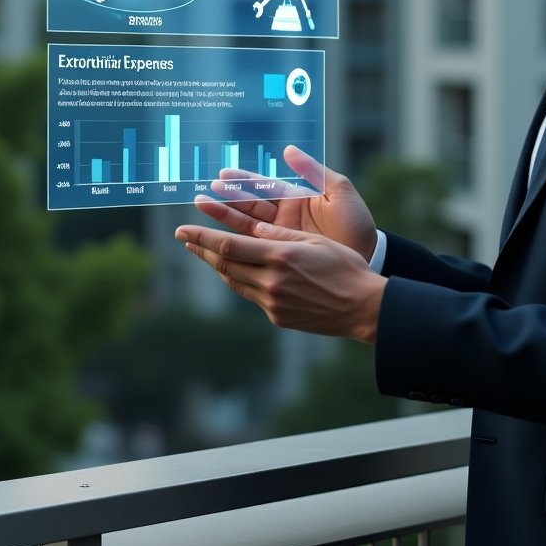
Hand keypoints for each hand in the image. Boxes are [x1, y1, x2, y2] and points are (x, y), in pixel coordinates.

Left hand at [174, 219, 385, 341]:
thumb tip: (254, 229)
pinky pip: (250, 294)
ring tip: (201, 252)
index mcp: (280, 257)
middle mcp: (271, 281)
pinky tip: (234, 270)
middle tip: (182, 237)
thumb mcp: (316, 242)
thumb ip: (282, 235)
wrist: (362, 308)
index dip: (202, 237)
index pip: (229, 246)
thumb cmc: (345, 268)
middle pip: (224, 264)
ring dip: (215, 265)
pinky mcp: (277, 317)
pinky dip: (238, 279)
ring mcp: (272, 303)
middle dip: (200, 249)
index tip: (183, 228)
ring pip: (234, 281)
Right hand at [195, 145, 377, 261]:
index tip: (221, 174)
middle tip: (201, 196)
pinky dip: (236, 244)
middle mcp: (285, 218)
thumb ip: (314, 171)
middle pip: (249, 207)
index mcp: (296, 199)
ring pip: (246, 226)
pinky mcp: (282, 256)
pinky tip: (218, 241)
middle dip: (225, 201)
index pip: (263, 187)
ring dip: (224, 219)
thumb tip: (288, 150)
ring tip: (201, 210)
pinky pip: (255, 249)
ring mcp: (282, 238)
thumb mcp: (339, 192)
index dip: (243, 181)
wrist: (369, 257)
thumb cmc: (356, 224)